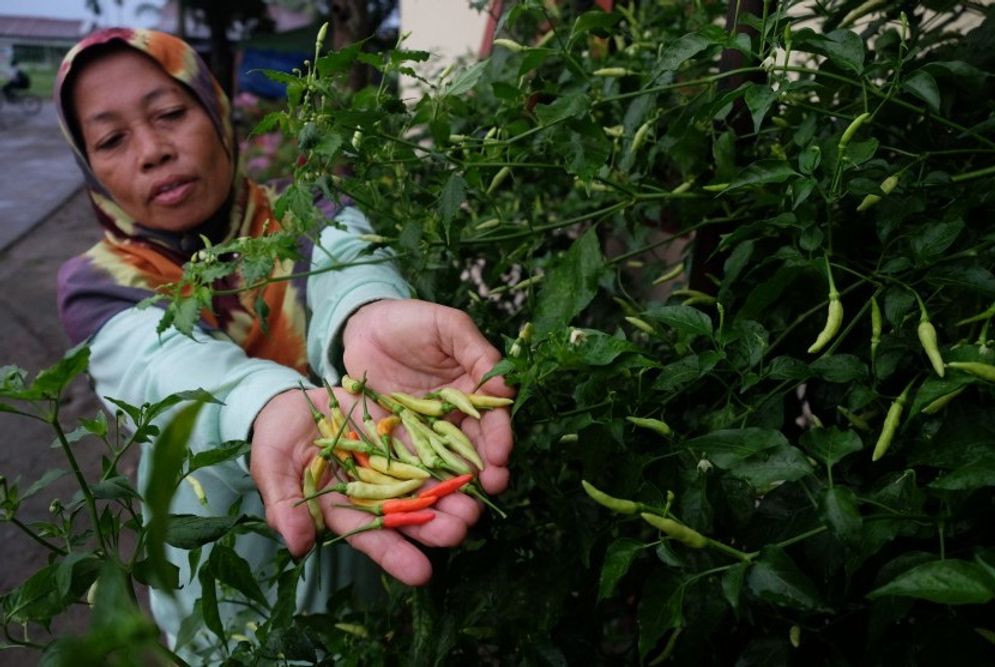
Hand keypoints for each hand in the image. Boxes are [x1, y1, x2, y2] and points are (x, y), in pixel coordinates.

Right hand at [250, 386, 478, 585]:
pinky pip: (431, 447)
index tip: (421, 574)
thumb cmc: (275, 440)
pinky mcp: (403, 435)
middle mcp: (374, 492)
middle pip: (409, 515)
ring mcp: (392, 464)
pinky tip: (474, 467)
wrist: (292, 402)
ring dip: (451, 498)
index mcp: (343, 509)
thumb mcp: (272, 468)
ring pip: (427, 485)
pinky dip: (451, 458)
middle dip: (435, 528)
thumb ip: (285, 505)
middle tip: (460, 533)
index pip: (372, 538)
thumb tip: (297, 546)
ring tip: (474, 507)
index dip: (396, 556)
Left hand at [341, 299, 514, 493]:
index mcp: (473, 394)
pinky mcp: (392, 444)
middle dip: (481, 479)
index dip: (498, 441)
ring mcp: (422, 435)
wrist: (362, 326)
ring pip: (442, 471)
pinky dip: (414, 491)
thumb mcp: (449, 327)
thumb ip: (478, 353)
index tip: (499, 460)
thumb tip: (506, 388)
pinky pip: (405, 470)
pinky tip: (420, 509)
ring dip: (452, 496)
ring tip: (459, 519)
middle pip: (472, 455)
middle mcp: (452, 420)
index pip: (493, 423)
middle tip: (487, 497)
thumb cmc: (410, 321)